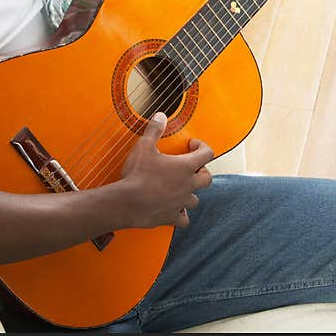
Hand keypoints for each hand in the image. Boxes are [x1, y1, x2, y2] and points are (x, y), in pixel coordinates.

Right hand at [118, 111, 213, 228]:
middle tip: (190, 168)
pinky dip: (181, 215)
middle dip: (201, 172)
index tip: (192, 145)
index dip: (202, 146)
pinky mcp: (173, 217)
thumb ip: (154, 130)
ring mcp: (182, 202)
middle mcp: (188, 185)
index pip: (207, 153)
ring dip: (190, 193)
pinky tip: (175, 210)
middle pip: (207, 179)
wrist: (127, 202)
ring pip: (196, 199)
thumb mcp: (144, 146)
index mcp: (185, 167)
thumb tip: (160, 116)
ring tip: (180, 189)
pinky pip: (184, 219)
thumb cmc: (137, 174)